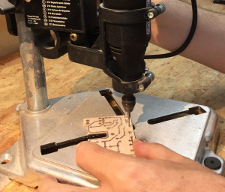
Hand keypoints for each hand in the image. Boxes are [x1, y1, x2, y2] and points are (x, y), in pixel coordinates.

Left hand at [38, 140, 224, 191]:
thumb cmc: (198, 191)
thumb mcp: (175, 163)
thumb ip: (150, 151)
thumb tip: (137, 147)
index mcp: (127, 175)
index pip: (85, 155)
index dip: (85, 151)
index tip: (89, 153)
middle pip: (59, 191)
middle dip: (52, 183)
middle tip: (50, 180)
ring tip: (65, 189)